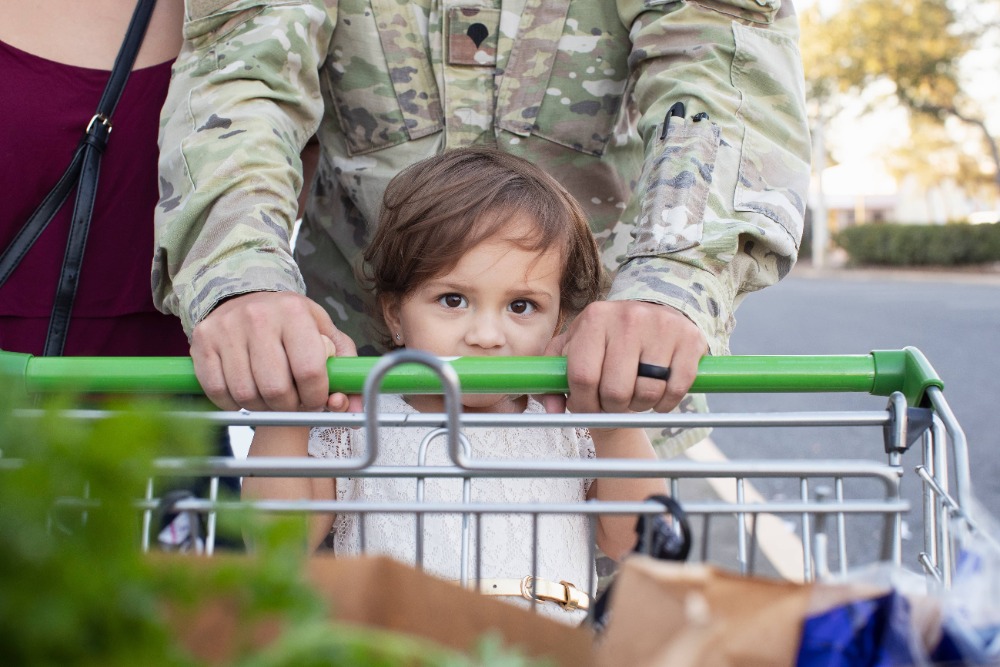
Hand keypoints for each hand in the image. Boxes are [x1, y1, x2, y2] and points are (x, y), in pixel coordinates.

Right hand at [190, 291, 359, 411]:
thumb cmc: (291, 323)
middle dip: (289, 406)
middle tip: (292, 401)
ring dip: (261, 407)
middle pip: (276, 389)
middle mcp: (258, 317)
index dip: (316, 397)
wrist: (244, 296)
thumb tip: (350, 405)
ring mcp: (226, 329)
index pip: (310, 371)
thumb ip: (345, 368)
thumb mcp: (324, 334)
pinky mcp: (202, 341)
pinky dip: (233, 404)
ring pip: (246, 395)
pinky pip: (217, 391)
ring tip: (270, 396)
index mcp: (294, 312)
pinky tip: (245, 393)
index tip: (316, 398)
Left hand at [542, 301, 706, 413]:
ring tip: (635, 394)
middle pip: (615, 390)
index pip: (583, 376)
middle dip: (612, 408)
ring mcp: (662, 326)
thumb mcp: (574, 348)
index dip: (584, 404)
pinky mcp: (690, 339)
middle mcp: (628, 317)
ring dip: (639, 406)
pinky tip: (658, 395)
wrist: (653, 313)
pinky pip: (676, 389)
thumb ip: (554, 379)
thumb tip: (552, 410)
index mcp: (594, 318)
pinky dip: (665, 403)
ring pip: (647, 392)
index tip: (589, 409)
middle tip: (614, 403)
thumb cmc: (607, 338)